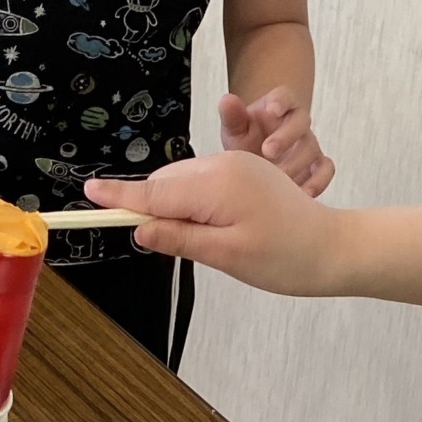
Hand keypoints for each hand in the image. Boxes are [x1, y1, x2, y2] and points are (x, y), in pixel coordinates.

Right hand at [86, 151, 344, 294]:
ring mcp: (234, 165)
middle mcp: (222, 165)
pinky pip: (201, 183)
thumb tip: (141, 230)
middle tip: (157, 243)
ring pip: (182, 183)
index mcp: (216, 184)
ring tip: (204, 241)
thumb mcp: (227, 255)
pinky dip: (192, 202)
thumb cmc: (285, 257)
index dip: (119, 197)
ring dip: (174, 207)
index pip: (154, 193)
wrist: (334, 247)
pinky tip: (210, 227)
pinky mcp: (243, 171)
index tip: (88, 193)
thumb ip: (180, 238)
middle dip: (150, 208)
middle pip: (165, 185)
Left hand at [218, 87, 335, 195]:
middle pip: (301, 122)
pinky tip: (302, 194)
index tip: (271, 109)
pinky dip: (319, 181)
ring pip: (311, 148)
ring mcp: (309, 144)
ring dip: (296, 164)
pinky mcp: (317, 165)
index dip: (281, 101)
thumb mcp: (235, 129)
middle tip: (267, 152)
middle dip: (285, 137)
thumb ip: (232, 116)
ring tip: (278, 178)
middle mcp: (297, 123)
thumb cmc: (246, 141)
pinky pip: (325, 170)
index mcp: (278, 106)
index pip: (284, 96)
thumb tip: (227, 100)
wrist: (255, 165)